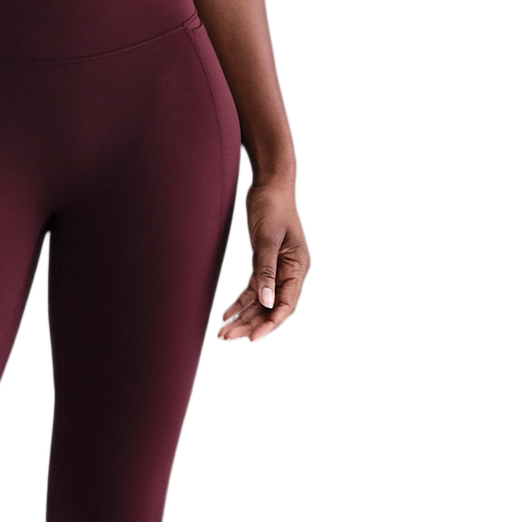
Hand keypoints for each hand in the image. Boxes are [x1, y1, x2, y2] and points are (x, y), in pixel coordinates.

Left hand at [217, 178, 308, 341]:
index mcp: (298, 267)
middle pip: (271, 307)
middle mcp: (290, 271)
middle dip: (251, 324)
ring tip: (223, 333)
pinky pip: (253, 288)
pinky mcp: (264, 262)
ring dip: (244, 317)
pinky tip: (226, 314)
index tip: (252, 338)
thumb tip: (266, 302)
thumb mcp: (267, 239)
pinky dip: (240, 302)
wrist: (269, 183)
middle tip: (227, 337)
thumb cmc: (272, 206)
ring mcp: (277, 268)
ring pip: (260, 301)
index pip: (287, 304)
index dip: (271, 324)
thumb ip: (266, 270)